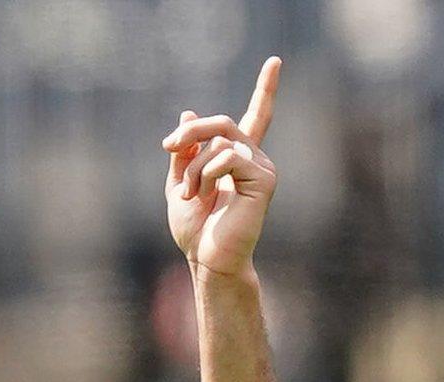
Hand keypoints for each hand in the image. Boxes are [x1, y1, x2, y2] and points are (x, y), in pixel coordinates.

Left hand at [161, 57, 281, 276]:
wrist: (206, 258)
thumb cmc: (195, 229)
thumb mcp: (179, 183)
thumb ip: (184, 153)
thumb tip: (188, 115)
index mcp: (237, 158)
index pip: (256, 116)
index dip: (266, 89)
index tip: (275, 61)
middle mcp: (254, 158)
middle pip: (224, 123)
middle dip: (192, 132)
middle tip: (168, 147)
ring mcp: (262, 168)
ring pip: (220, 142)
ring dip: (194, 167)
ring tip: (190, 194)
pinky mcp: (264, 179)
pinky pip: (228, 157)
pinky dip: (206, 174)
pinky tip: (204, 195)